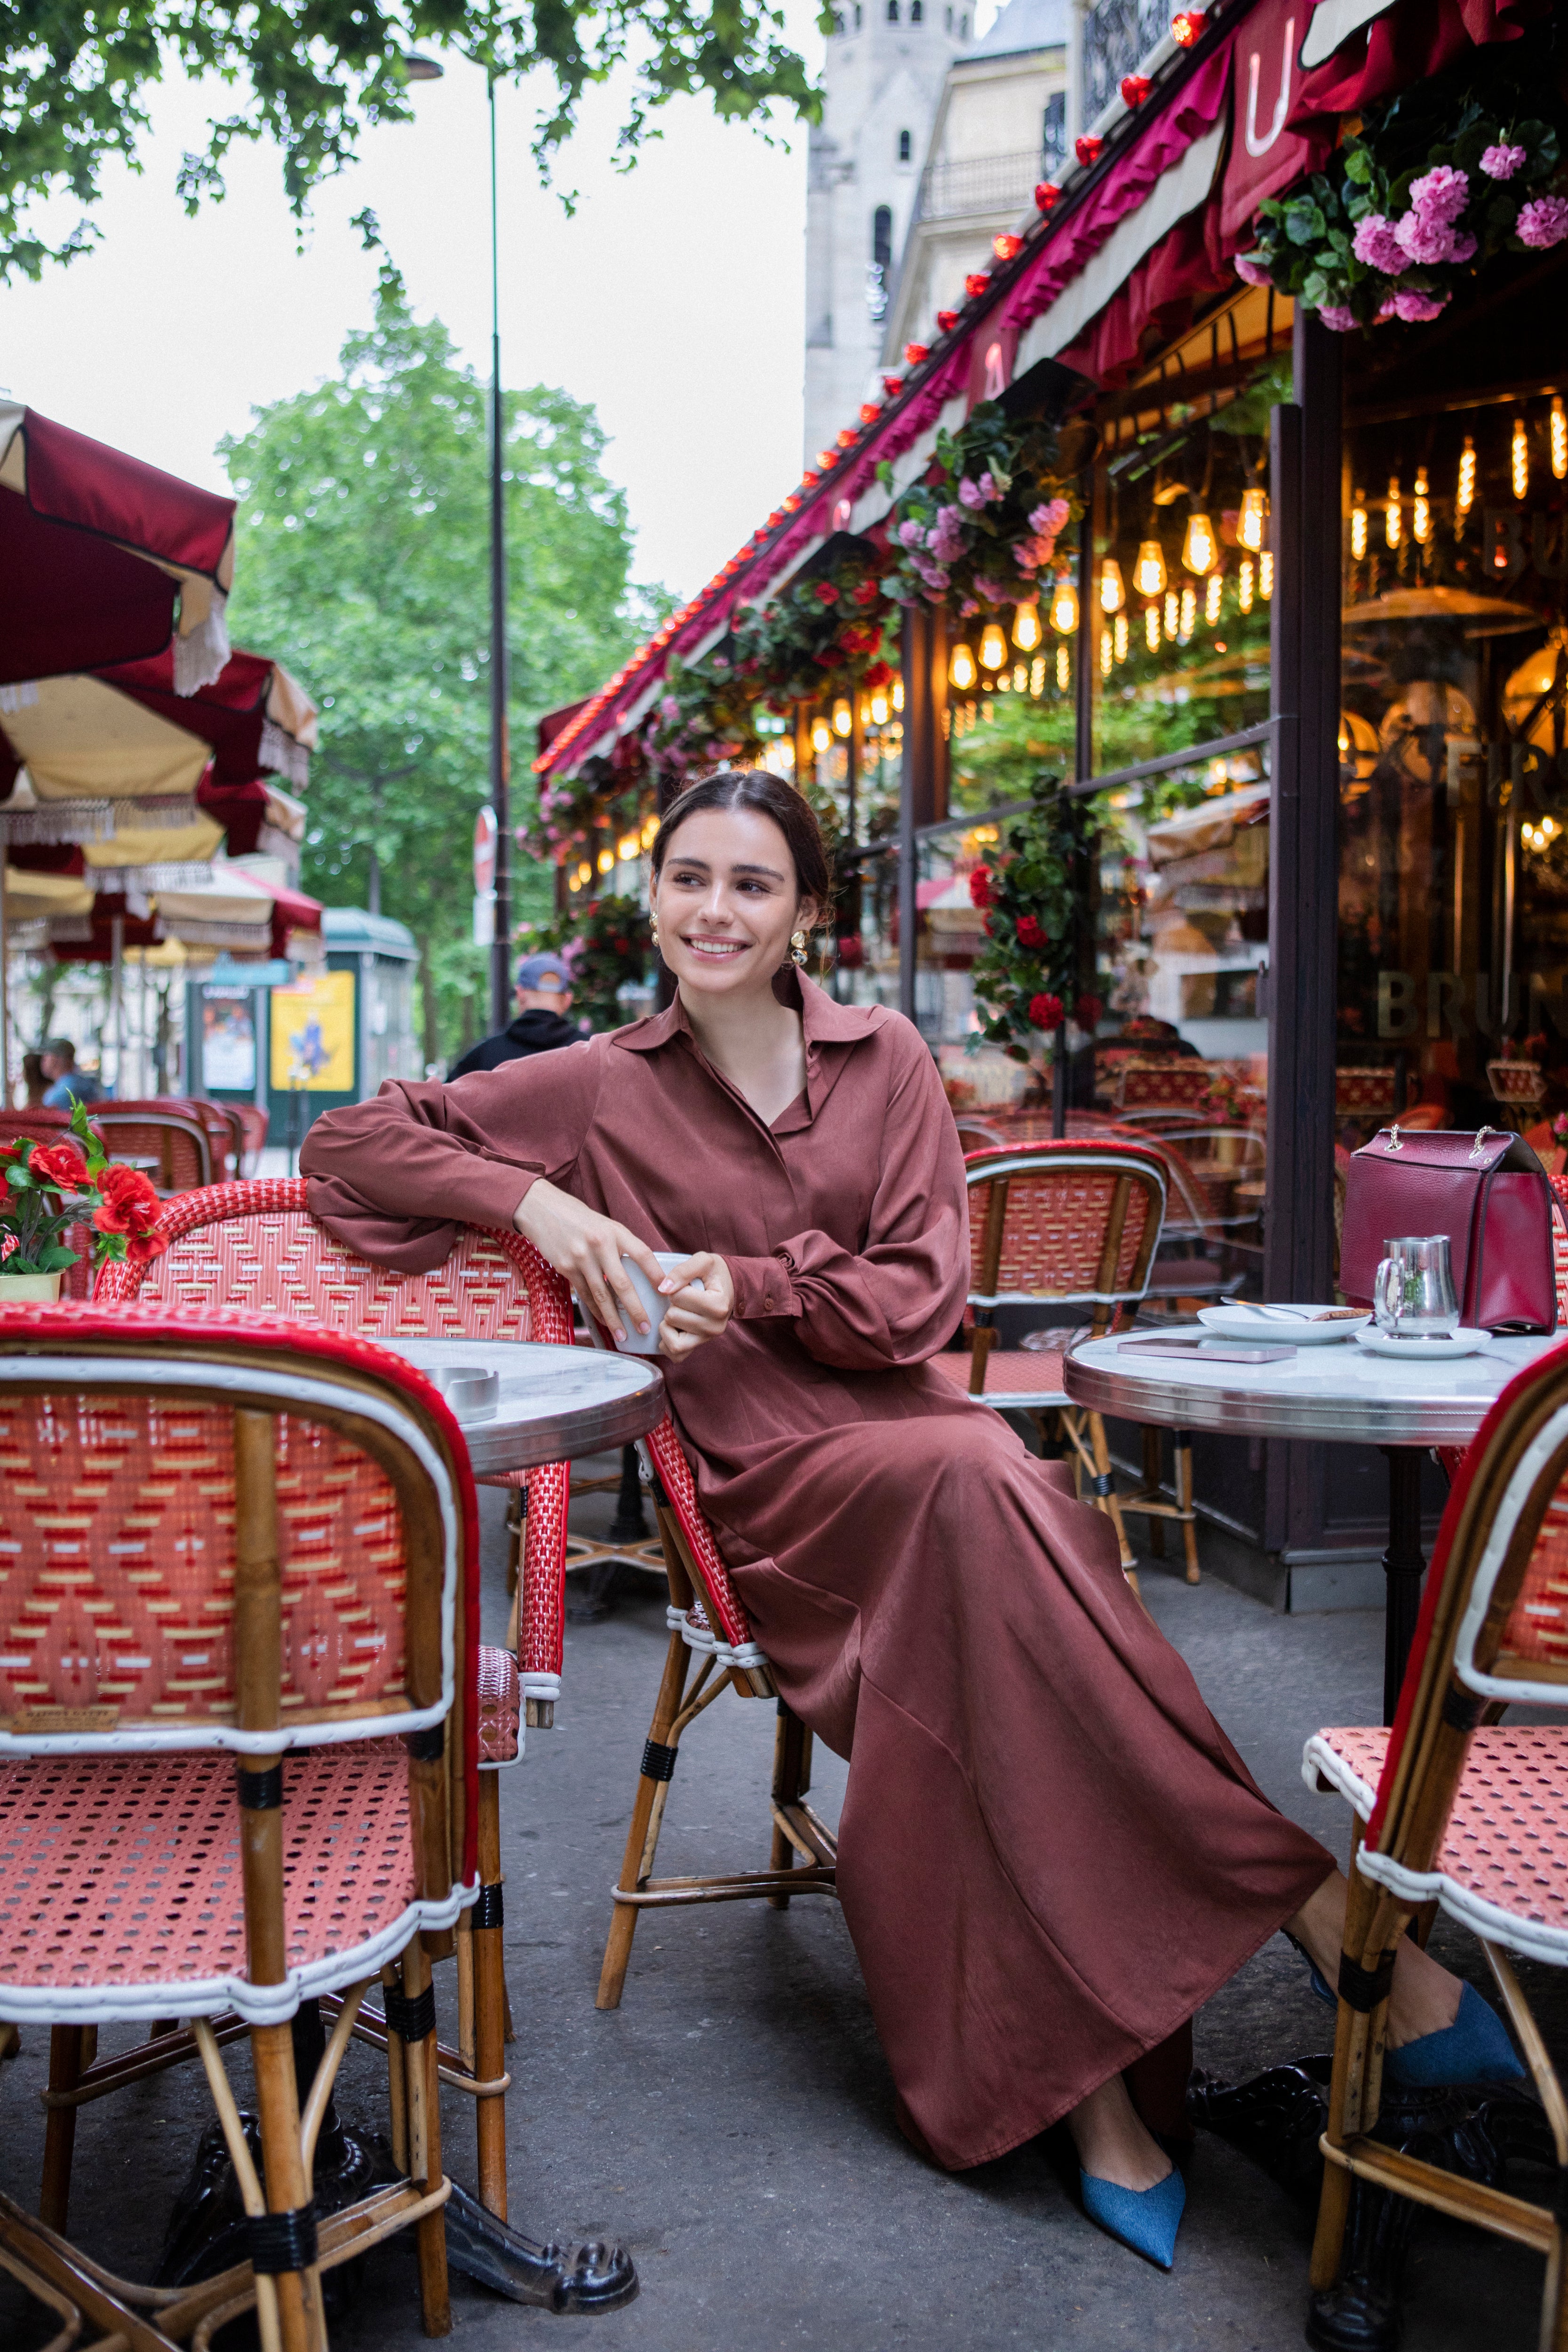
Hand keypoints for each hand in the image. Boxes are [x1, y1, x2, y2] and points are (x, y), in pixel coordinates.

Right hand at [513, 1179, 665, 1343]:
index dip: (656, 1274)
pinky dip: (595, 1310)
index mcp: (615, 1232)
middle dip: (635, 1309)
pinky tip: (604, 1320)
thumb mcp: (605, 1225)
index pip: (643, 1255)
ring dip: (613, 1318)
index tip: (666, 1292)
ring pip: (602, 1295)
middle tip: (646, 1327)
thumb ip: (622, 1245)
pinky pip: (585, 1294)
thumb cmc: (578, 1219)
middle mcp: (600, 1244)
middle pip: (623, 1284)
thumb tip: (641, 1272)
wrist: (543, 1209)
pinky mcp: (566, 1268)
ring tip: (623, 1334)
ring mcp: (581, 1257)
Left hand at [655, 1252, 734, 1362]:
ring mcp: (706, 1339)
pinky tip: (672, 1328)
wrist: (729, 1288)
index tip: (688, 1285)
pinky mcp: (697, 1347)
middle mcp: (715, 1327)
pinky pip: (675, 1355)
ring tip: (678, 1312)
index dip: (676, 1287)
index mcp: (719, 1305)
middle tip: (684, 1299)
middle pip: (672, 1317)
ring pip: (673, 1340)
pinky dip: (667, 1342)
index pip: (678, 1296)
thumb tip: (663, 1288)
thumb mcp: (703, 1262)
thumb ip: (683, 1271)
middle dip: (672, 1304)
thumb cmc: (715, 1274)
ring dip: (668, 1324)